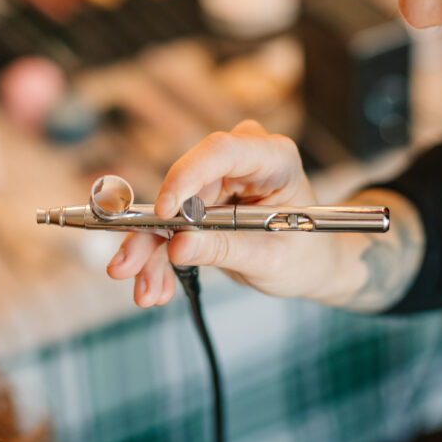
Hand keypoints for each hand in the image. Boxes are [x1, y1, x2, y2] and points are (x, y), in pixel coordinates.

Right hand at [106, 119, 331, 306]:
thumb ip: (225, 249)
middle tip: (129, 265)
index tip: (163, 212)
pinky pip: (171, 226)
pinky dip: (160, 258)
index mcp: (274, 159)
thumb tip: (177, 245)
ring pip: (170, 210)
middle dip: (155, 230)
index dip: (186, 176)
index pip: (222, 151)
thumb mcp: (270, 259)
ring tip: (146, 291)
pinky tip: (155, 286)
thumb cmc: (306, 254)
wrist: (312, 265)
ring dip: (151, 252)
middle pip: (185, 186)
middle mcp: (242, 161)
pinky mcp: (203, 201)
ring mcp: (220, 179)